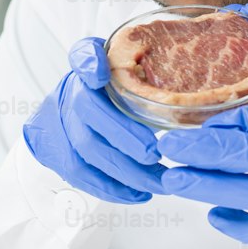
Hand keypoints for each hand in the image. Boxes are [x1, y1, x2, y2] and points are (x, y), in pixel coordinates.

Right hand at [23, 37, 166, 204]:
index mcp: (88, 65)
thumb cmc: (112, 95)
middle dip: (123, 135)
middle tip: (154, 153)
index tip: (99, 74)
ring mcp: (58, 122)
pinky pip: (82, 174)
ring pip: (86, 148)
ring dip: (125, 170)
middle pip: (87, 109)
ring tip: (158, 182)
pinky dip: (112, 188)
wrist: (67, 113)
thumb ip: (151, 70)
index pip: (82, 55)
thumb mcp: (131, 74)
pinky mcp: (57, 153)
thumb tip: (190, 88)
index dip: (88, 63)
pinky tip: (139, 193)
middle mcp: (70, 91)